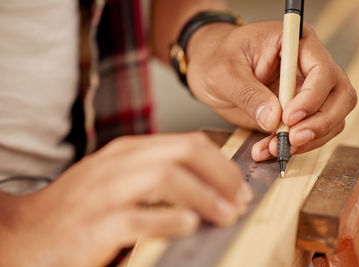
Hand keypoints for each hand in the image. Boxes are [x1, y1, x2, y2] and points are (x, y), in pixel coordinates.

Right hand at [0, 133, 250, 266]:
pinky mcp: (95, 226)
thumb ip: (155, 176)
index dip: (221, 163)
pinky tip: (190, 226)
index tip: (240, 185)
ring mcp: (106, 192)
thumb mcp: (118, 179)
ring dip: (204, 196)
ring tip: (226, 215)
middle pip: (184, 152)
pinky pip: (139, 217)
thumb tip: (208, 187)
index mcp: (129, 151)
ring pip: (166, 177)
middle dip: (221, 175)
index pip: (187, 143)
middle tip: (241, 200)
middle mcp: (120, 164)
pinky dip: (170, 219)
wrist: (28, 232)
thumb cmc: (80, 207)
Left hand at [186, 22, 356, 158]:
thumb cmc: (216, 58)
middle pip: (340, 97)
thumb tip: (274, 119)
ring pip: (331, 119)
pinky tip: (267, 150)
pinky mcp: (298, 112)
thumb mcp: (224, 72)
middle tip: (292, 139)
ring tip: (272, 148)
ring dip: (307, 140)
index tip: (289, 117)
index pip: (323, 70)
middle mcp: (308, 66)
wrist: (208, 69)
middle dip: (321, 123)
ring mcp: (306, 91)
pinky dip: (293, 147)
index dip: (312, 97)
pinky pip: (309, 134)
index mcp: (295, 43)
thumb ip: (249, 93)